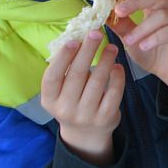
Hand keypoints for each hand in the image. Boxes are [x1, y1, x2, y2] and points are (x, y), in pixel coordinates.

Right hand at [40, 34, 122, 165]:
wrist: (86, 134)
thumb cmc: (72, 101)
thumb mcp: (61, 91)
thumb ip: (66, 70)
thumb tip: (78, 37)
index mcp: (49, 100)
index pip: (52, 77)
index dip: (63, 58)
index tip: (74, 40)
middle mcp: (65, 109)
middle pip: (77, 75)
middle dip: (88, 51)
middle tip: (97, 33)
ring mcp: (85, 115)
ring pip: (97, 82)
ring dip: (105, 61)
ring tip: (112, 47)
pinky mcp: (105, 118)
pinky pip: (114, 93)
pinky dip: (117, 77)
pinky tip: (118, 66)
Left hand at [109, 0, 167, 107]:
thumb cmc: (152, 54)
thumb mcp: (131, 39)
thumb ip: (121, 26)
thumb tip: (103, 15)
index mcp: (157, 6)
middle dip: (135, 2)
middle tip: (119, 11)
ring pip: (162, 15)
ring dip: (143, 27)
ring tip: (129, 40)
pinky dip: (155, 38)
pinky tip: (144, 46)